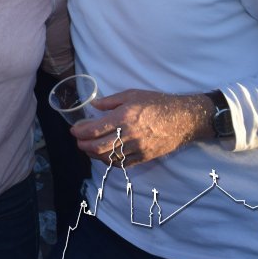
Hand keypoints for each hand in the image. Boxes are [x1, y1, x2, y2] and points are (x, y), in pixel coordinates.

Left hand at [70, 89, 211, 166]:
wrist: (184, 118)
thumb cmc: (157, 103)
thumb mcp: (132, 94)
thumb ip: (110, 101)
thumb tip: (93, 105)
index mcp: (123, 117)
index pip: (94, 130)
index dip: (80, 132)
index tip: (74, 130)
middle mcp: (129, 135)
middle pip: (98, 147)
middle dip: (83, 145)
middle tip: (78, 141)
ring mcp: (137, 148)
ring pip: (109, 158)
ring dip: (94, 155)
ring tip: (88, 148)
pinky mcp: (145, 157)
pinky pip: (123, 163)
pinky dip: (110, 161)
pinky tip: (105, 155)